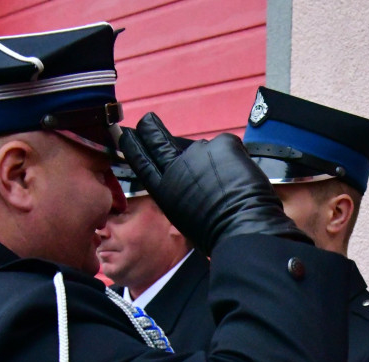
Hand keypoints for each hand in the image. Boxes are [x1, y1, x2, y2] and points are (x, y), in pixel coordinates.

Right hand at [118, 113, 308, 253]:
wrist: (241, 229)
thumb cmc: (217, 234)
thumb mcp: (187, 217)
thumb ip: (184, 195)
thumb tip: (194, 186)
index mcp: (164, 191)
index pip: (142, 163)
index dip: (134, 147)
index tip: (126, 134)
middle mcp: (176, 168)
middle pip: (157, 141)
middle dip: (151, 129)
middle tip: (148, 120)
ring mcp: (198, 153)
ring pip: (204, 150)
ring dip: (215, 161)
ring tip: (229, 183)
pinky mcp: (222, 144)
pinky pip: (229, 146)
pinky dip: (237, 159)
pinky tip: (242, 178)